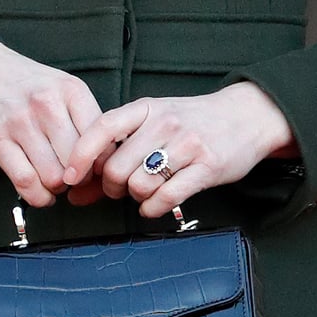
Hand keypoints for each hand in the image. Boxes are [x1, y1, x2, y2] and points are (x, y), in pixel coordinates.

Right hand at [0, 36, 106, 207]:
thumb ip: (85, 118)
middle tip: (71, 178)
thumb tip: (107, 162)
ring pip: (54, 178)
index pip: (103, 143)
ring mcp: (20, 122)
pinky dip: (37, 196)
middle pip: (79, 164)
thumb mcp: (61, 87)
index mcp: (71, 90)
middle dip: (78, 179)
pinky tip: (39, 191)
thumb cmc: (23, 83)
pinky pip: (26, 182)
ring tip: (52, 180)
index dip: (102, 167)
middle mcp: (47, 105)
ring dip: (56, 188)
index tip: (95, 172)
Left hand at [63, 82, 296, 218]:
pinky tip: (153, 206)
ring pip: (139, 184)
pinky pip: (167, 198)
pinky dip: (152, 209)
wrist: (247, 116)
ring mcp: (187, 145)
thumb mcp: (152, 123)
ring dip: (134, 197)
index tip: (69, 178)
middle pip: (116, 166)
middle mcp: (164, 124)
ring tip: (142, 192)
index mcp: (145, 108)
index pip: (101, 128)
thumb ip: (117, 149)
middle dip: (110, 186)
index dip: (80, 156)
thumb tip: (76, 191)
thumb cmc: (190, 122)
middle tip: (118, 188)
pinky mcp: (208, 168)